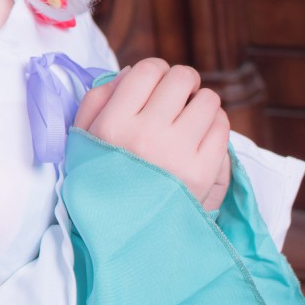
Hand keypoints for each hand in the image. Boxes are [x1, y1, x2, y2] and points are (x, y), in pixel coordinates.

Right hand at [75, 58, 231, 205]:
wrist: (123, 235)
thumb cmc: (102, 180)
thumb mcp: (83, 139)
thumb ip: (98, 99)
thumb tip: (132, 72)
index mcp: (113, 125)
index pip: (147, 69)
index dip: (155, 71)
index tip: (156, 85)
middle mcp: (146, 135)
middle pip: (181, 78)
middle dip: (182, 83)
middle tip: (178, 98)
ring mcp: (177, 154)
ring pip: (208, 99)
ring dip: (201, 103)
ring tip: (190, 119)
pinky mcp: (203, 172)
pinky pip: (221, 126)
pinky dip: (214, 125)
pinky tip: (200, 137)